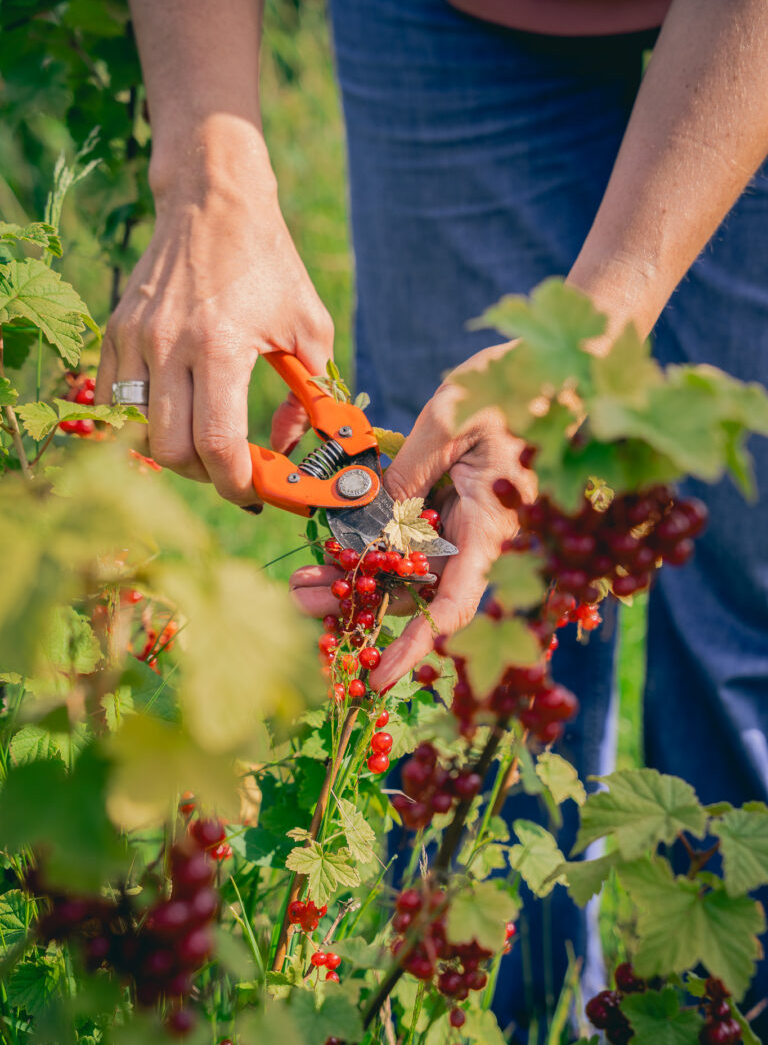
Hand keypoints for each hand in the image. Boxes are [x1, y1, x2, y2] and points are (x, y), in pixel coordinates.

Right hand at [95, 125, 333, 504]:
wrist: (213, 200)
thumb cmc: (270, 263)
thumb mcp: (310, 328)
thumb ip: (308, 397)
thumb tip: (286, 448)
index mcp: (220, 345)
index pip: (217, 445)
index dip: (237, 483)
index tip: (256, 492)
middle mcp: (168, 345)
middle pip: (172, 451)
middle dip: (206, 475)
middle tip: (233, 469)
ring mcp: (135, 339)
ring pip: (141, 431)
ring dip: (176, 450)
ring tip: (207, 439)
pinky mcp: (116, 332)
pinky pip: (119, 401)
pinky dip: (147, 420)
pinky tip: (178, 410)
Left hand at [289, 345, 535, 688]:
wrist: (548, 369)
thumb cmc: (512, 387)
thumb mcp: (451, 422)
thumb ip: (409, 475)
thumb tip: (370, 522)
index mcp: (491, 526)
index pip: (453, 605)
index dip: (416, 645)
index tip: (378, 674)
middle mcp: (477, 538)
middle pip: (416, 595)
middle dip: (359, 608)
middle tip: (301, 601)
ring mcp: (462, 526)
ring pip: (405, 571)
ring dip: (354, 579)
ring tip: (301, 582)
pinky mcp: (448, 510)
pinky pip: (406, 542)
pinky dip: (368, 548)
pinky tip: (327, 550)